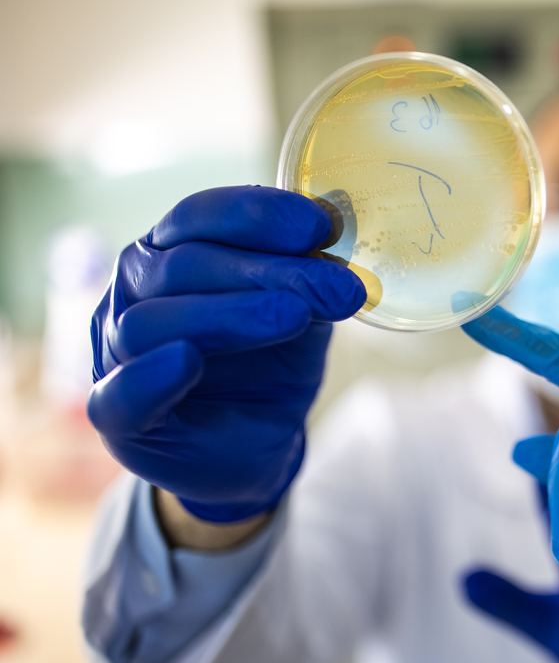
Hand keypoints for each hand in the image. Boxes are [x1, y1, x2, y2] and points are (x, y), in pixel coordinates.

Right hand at [88, 186, 365, 522]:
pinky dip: (150, 376)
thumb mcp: (301, 318)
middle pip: (184, 265)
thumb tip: (339, 241)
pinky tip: (186, 361)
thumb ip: (308, 281)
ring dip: (228, 315)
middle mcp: (135, 293)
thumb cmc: (266, 369)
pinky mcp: (116, 418)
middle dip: (268, 272)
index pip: (199, 216)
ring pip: (151, 322)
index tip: (321, 227)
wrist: (251, 447)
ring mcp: (115, 354)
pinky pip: (117, 395)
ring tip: (293, 317)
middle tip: (336, 287)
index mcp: (171, 253)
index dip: (259, 214)